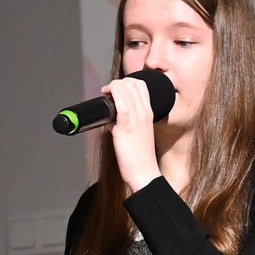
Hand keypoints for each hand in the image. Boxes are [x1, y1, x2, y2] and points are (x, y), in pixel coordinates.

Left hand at [105, 75, 161, 195]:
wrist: (144, 173)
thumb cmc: (140, 157)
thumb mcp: (139, 134)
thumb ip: (129, 123)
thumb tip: (112, 118)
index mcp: (149, 113)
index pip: (142, 86)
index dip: (128, 82)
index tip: (117, 88)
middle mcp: (145, 113)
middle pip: (134, 84)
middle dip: (119, 82)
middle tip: (109, 90)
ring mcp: (136, 119)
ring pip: (126, 90)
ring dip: (113, 86)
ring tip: (105, 92)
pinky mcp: (126, 126)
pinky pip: (120, 102)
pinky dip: (112, 93)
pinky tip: (106, 95)